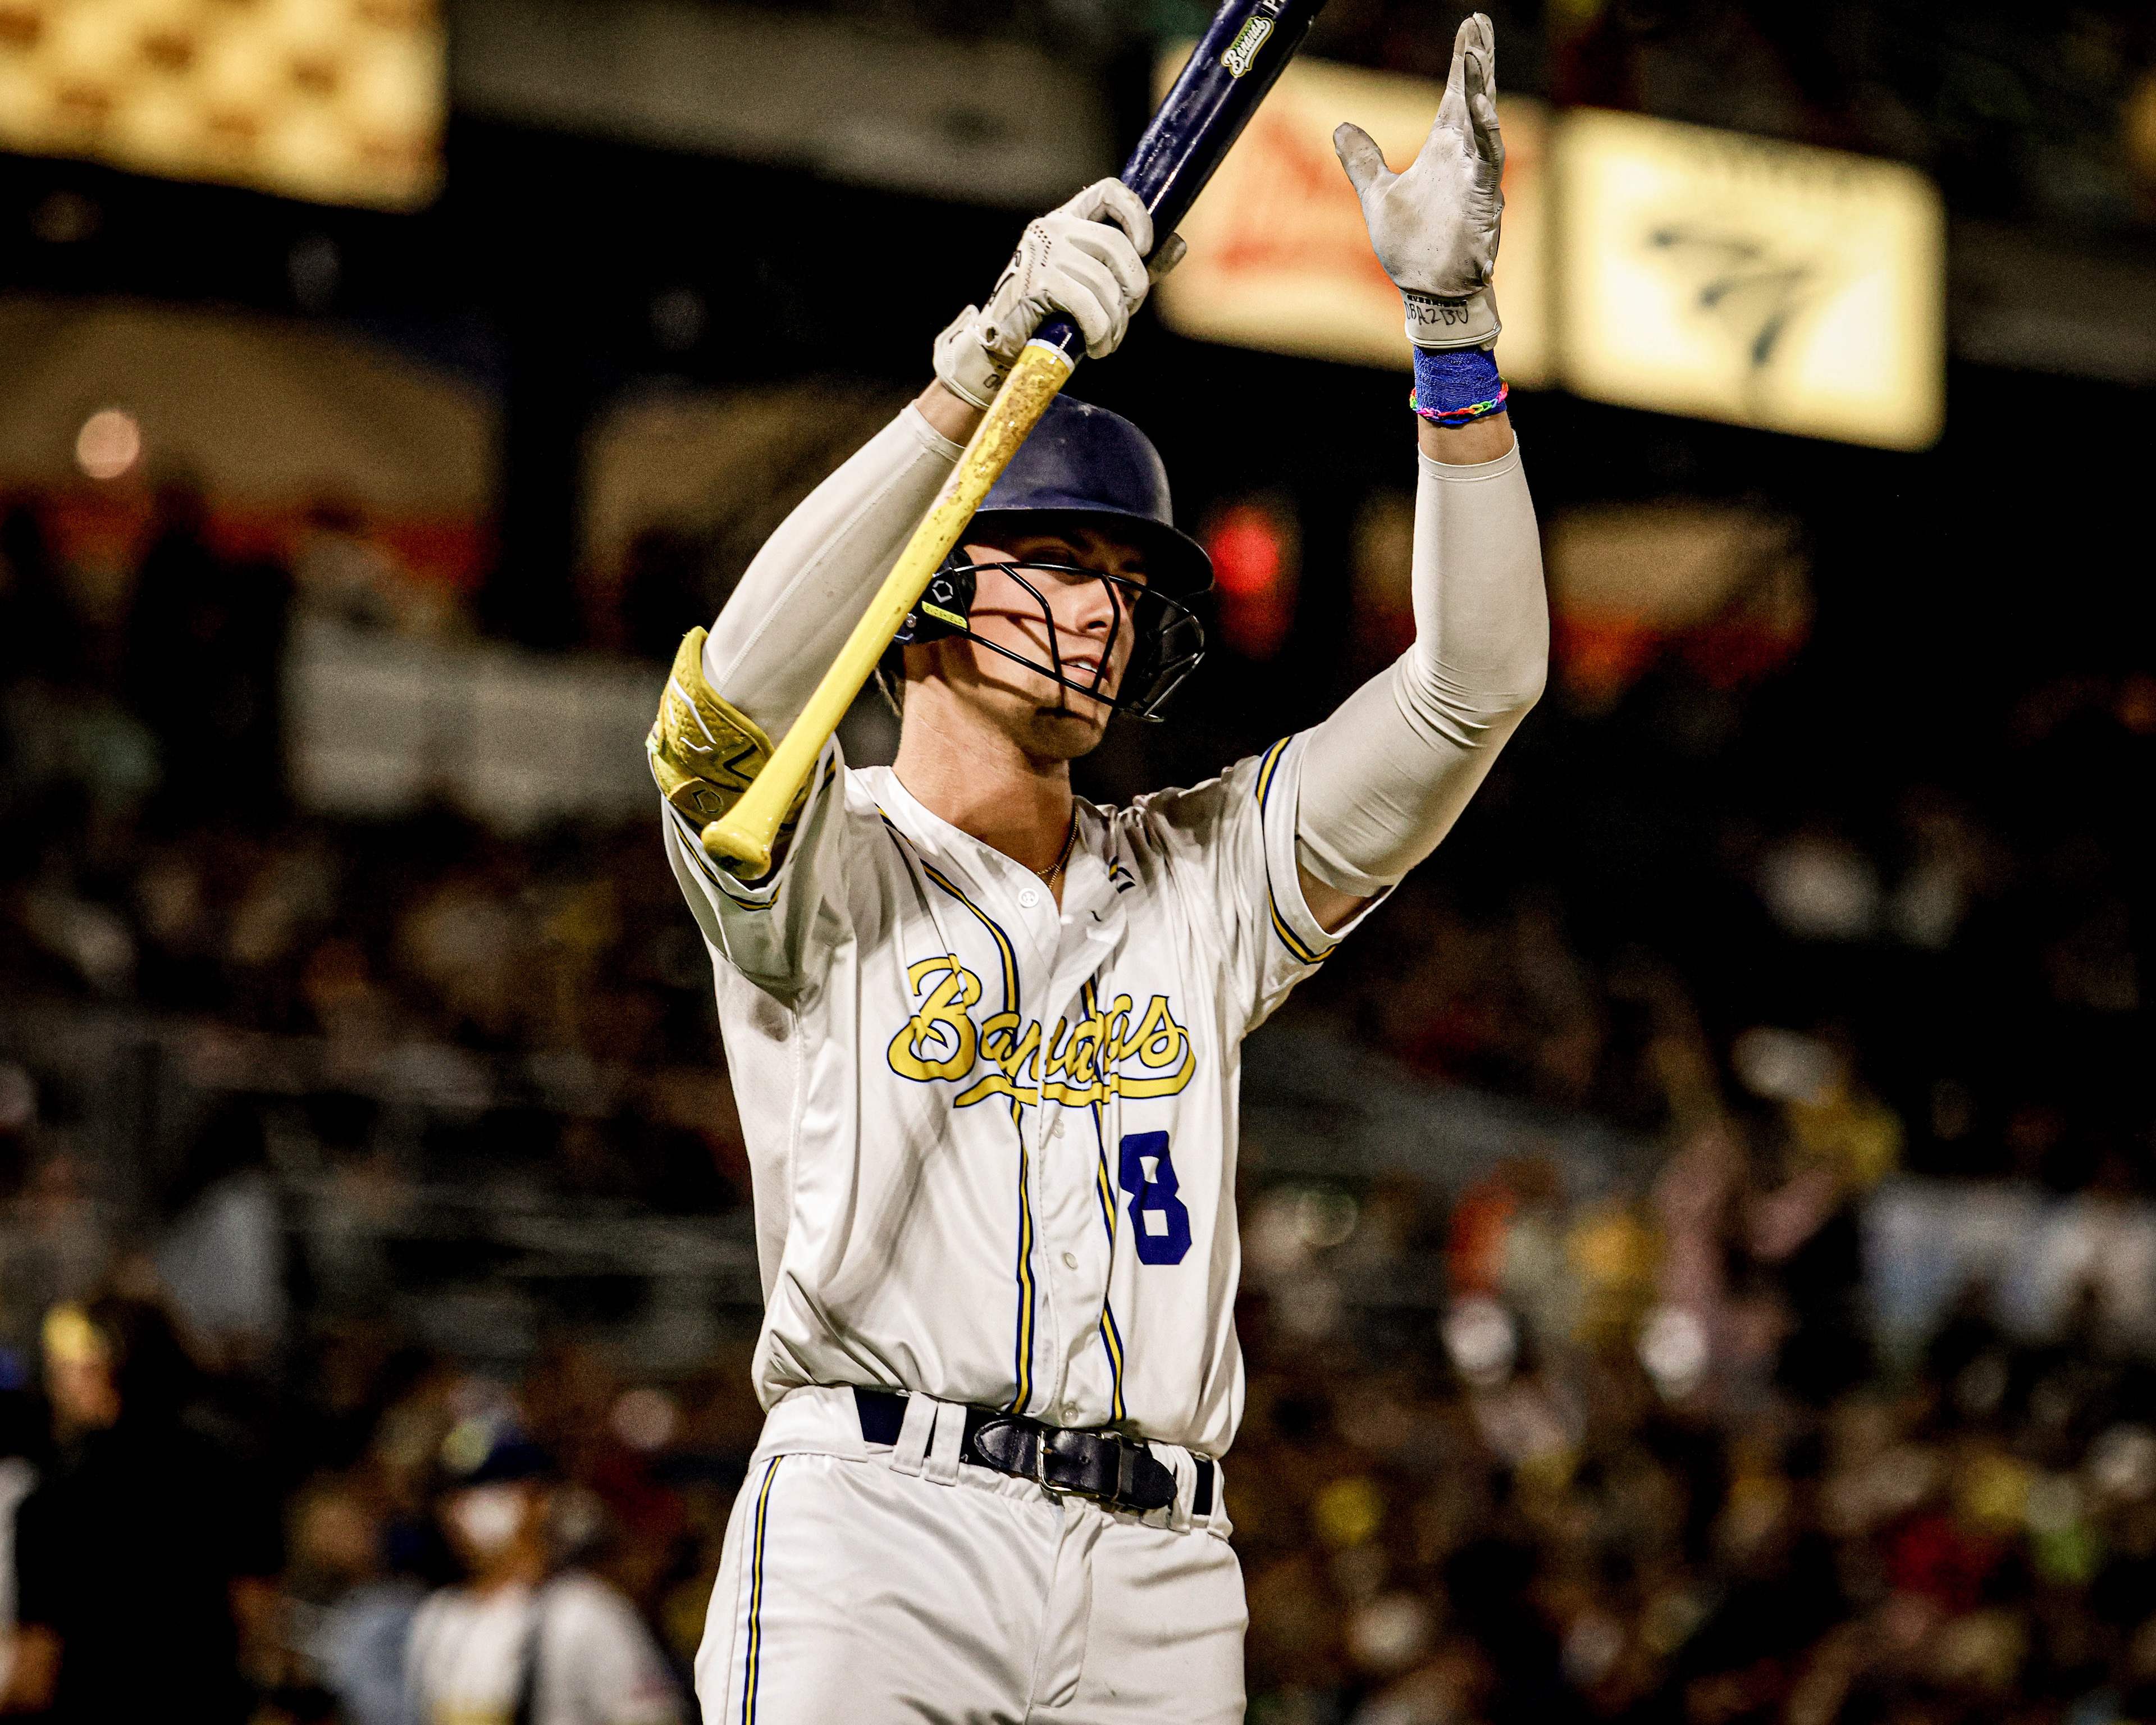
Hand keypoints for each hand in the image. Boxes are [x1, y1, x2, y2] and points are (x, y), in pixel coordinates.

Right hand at [933, 179, 1187, 408]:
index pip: (1109, 191)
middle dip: (1133, 286)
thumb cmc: (1052, 315)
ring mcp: (1043, 252)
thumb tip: (1178, 244)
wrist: (1004, 347)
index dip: (1136, 215)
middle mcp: (1053, 227)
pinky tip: (1096, 346)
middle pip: (1116, 245)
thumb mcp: (1097, 285)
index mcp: (1068, 220)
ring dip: (1115, 321)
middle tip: (1127, 313)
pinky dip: (1100, 331)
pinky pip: (1087, 304)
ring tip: (1107, 342)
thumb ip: (1134, 265)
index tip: (1145, 248)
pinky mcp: (1037, 282)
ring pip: (1104, 282)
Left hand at [1334, 13, 1503, 350]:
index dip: (1462, 63)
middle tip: (1479, 24)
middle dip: (1478, 63)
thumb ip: (1363, 161)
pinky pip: (1487, 165)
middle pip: (1476, 100)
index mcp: (1444, 152)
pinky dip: (1484, 137)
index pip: (1455, 96)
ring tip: (1475, 56)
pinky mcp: (1483, 205)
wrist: (1427, 292)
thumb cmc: (1412, 248)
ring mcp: (1477, 180)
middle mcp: (1465, 159)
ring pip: (1485, 127)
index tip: (1470, 25)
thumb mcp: (1377, 195)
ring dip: (1480, 92)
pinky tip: (1481, 111)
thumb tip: (1341, 126)